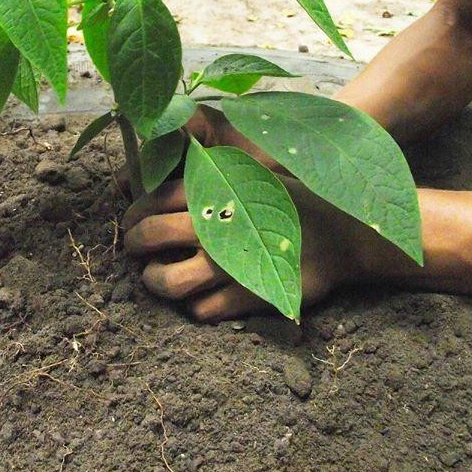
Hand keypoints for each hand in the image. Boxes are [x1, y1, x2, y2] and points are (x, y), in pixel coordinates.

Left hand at [120, 106, 372, 321]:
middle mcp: (216, 225)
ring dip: (154, 281)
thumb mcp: (251, 174)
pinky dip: (193, 305)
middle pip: (149, 237)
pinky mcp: (248, 296)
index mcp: (215, 189)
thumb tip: (170, 162)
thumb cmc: (291, 199)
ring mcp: (230, 264)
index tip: (129, 223)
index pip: (152, 200)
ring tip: (155, 277)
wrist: (343, 233)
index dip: (133, 214)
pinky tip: (196, 296)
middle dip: (133, 244)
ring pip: (168, 281)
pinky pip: (202, 310)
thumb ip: (212, 172)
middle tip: (134, 248)